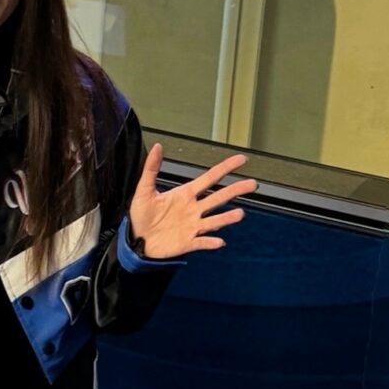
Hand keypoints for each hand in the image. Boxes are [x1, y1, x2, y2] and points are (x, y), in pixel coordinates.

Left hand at [127, 145, 256, 259]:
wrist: (135, 240)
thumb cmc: (141, 215)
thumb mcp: (144, 190)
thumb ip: (152, 168)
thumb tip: (158, 146)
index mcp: (185, 194)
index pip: (210, 178)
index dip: (225, 168)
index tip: (241, 160)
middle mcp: (193, 209)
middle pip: (219, 197)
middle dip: (235, 190)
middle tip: (253, 184)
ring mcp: (192, 226)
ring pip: (214, 221)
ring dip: (226, 218)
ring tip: (239, 214)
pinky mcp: (187, 242)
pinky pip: (201, 242)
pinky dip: (210, 242)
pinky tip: (219, 241)